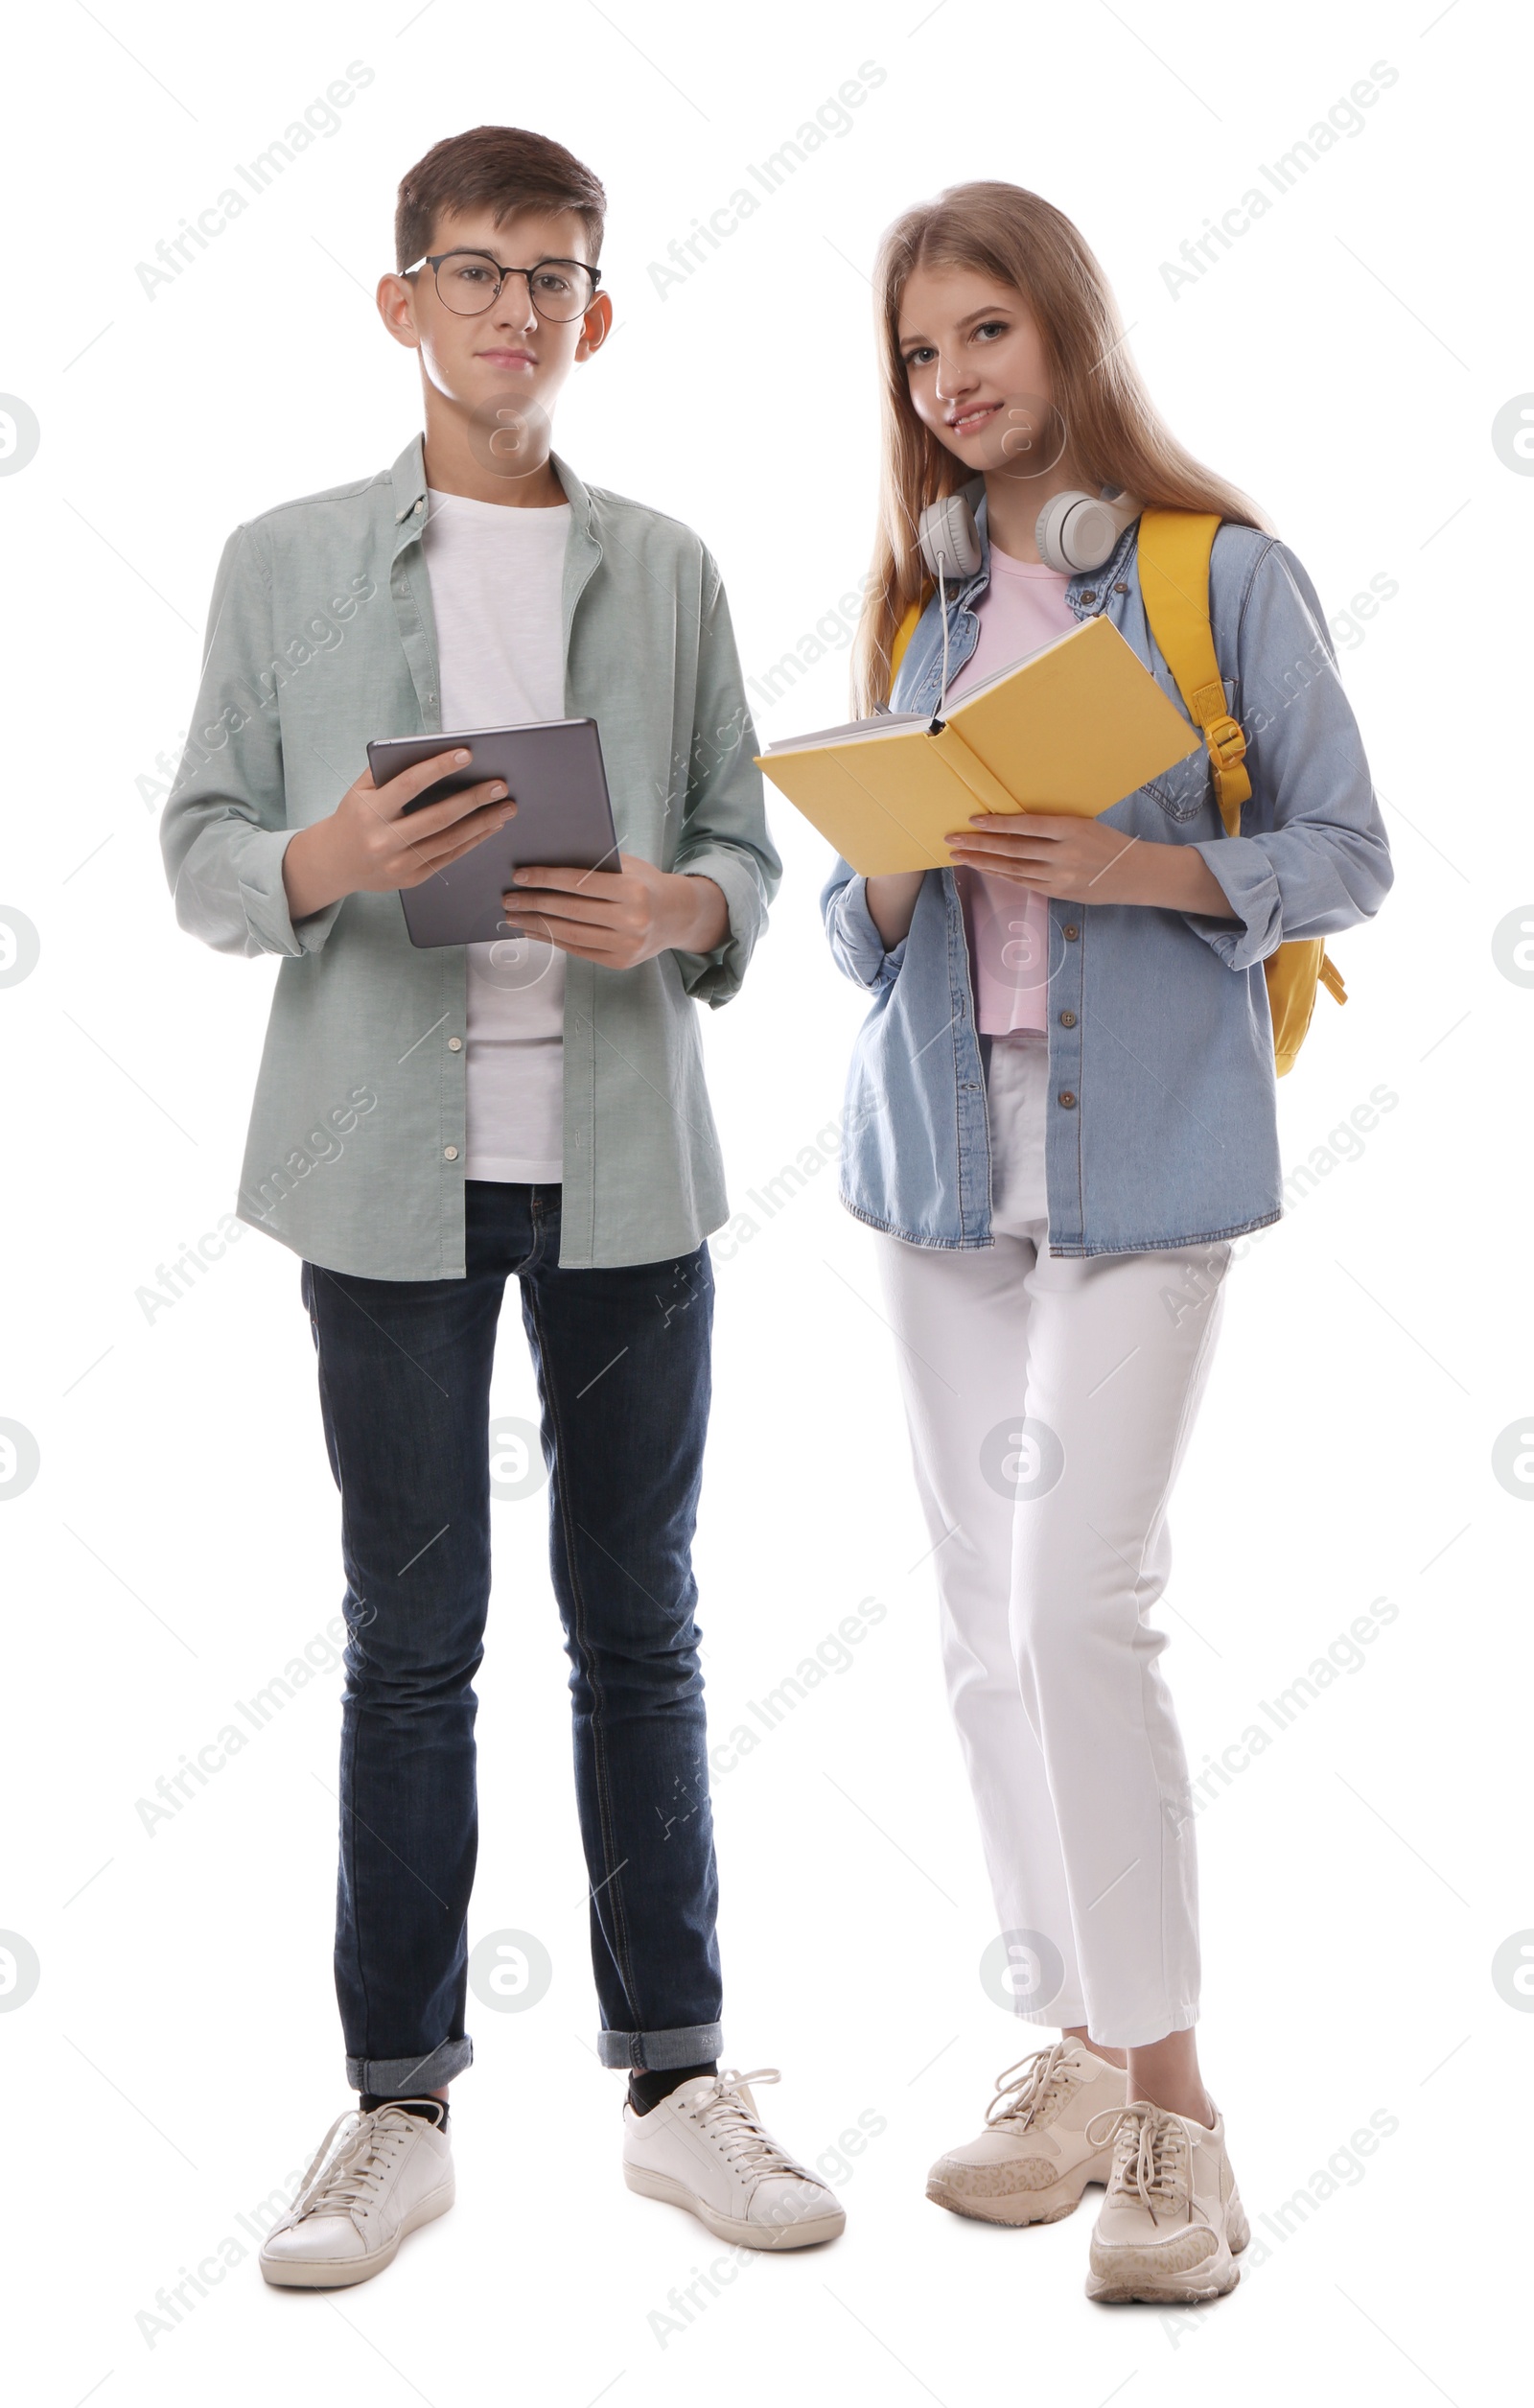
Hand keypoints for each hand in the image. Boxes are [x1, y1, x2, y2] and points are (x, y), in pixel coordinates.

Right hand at [282, 748, 516, 921]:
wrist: (336, 862)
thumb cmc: (355, 817)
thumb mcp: (360, 790)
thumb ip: (389, 770)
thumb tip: (433, 751)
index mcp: (371, 811)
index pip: (409, 784)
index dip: (439, 767)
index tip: (466, 754)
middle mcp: (385, 840)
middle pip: (438, 817)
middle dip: (473, 800)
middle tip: (500, 786)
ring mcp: (400, 863)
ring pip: (449, 840)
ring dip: (483, 823)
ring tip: (506, 807)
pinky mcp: (412, 878)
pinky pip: (449, 857)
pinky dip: (473, 840)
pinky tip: (491, 826)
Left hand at [497, 853, 727, 966]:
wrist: (678, 916)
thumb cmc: (645, 883)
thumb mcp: (628, 867)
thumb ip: (595, 866)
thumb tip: (545, 863)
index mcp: (633, 890)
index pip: (580, 883)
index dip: (546, 879)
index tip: (520, 876)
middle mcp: (631, 920)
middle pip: (571, 911)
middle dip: (535, 904)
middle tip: (509, 899)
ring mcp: (626, 945)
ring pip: (570, 934)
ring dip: (537, 925)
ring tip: (514, 916)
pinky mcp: (619, 962)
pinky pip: (578, 950)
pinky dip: (552, 939)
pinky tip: (533, 930)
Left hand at [945, 812, 1237, 917]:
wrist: (1136, 874)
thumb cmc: (1108, 842)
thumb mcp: (1085, 824)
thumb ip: (1053, 825)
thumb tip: (1015, 822)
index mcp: (1072, 829)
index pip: (1026, 826)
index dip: (998, 824)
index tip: (974, 820)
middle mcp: (1064, 854)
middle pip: (1013, 849)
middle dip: (980, 845)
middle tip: (954, 840)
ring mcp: (1060, 876)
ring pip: (1013, 868)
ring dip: (984, 862)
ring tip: (961, 856)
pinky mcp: (1059, 892)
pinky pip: (1024, 882)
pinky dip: (1002, 875)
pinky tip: (985, 868)